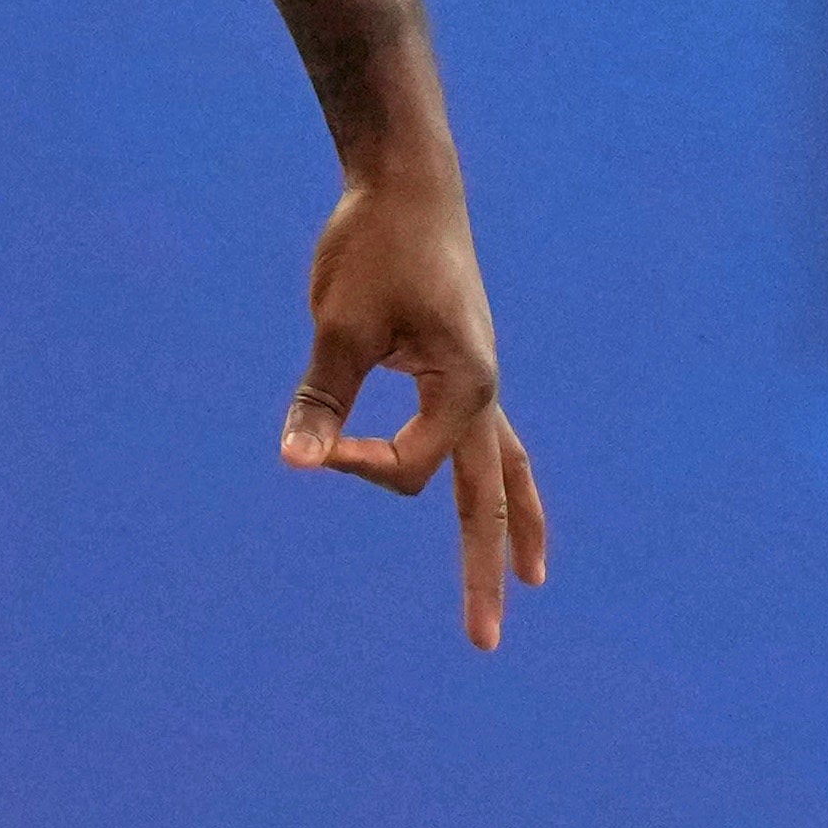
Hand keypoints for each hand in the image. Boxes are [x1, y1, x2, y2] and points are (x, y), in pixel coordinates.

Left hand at [283, 171, 550, 653]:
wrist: (408, 185)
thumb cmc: (374, 247)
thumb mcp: (337, 324)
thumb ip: (322, 397)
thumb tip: (299, 460)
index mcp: (465, 388)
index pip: (407, 470)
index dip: (357, 464)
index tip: (319, 437)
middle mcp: (482, 393)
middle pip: (488, 501)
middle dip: (483, 572)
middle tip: (482, 641)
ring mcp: (478, 382)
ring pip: (506, 470)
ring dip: (514, 524)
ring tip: (528, 578)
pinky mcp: (462, 368)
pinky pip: (487, 437)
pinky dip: (499, 475)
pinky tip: (500, 499)